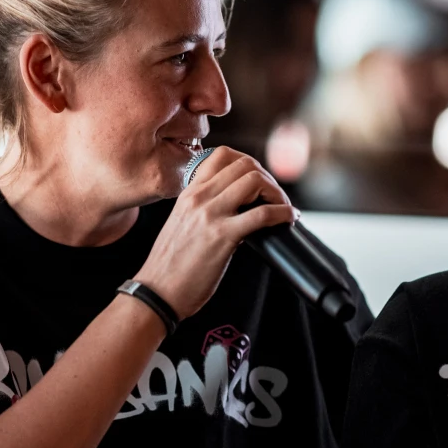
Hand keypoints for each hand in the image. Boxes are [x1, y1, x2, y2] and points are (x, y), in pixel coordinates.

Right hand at [133, 148, 294, 319]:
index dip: (249, 163)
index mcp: (189, 193)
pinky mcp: (223, 236)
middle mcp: (199, 198)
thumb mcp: (182, 224)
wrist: (157, 291)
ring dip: (277, 193)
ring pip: (255, 181)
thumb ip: (204, 210)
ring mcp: (211, 215)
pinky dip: (283, 213)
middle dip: (268, 178)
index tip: (259, 182)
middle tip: (275, 198)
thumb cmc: (170, 266)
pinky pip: (262, 214)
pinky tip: (289, 219)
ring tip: (283, 208)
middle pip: (245, 164)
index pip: (223, 155)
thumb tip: (238, 210)